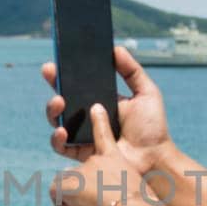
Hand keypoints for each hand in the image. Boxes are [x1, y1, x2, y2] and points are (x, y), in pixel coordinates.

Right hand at [42, 45, 173, 175]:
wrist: (155, 156)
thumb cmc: (152, 127)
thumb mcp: (146, 92)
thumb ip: (132, 71)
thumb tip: (115, 48)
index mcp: (101, 100)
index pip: (78, 84)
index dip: (65, 72)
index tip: (57, 60)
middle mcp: (88, 117)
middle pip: (63, 99)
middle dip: (54, 85)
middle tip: (51, 73)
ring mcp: (82, 135)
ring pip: (57, 121)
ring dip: (52, 109)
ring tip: (59, 102)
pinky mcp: (80, 153)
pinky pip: (61, 146)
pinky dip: (57, 138)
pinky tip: (62, 130)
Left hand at [50, 102, 144, 205]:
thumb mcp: (133, 197)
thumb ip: (114, 192)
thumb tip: (100, 204)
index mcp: (115, 158)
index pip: (104, 135)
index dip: (100, 120)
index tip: (96, 108)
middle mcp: (97, 160)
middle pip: (78, 175)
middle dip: (81, 189)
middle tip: (100, 200)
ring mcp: (82, 169)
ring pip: (66, 185)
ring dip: (75, 199)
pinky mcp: (68, 181)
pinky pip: (55, 195)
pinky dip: (64, 205)